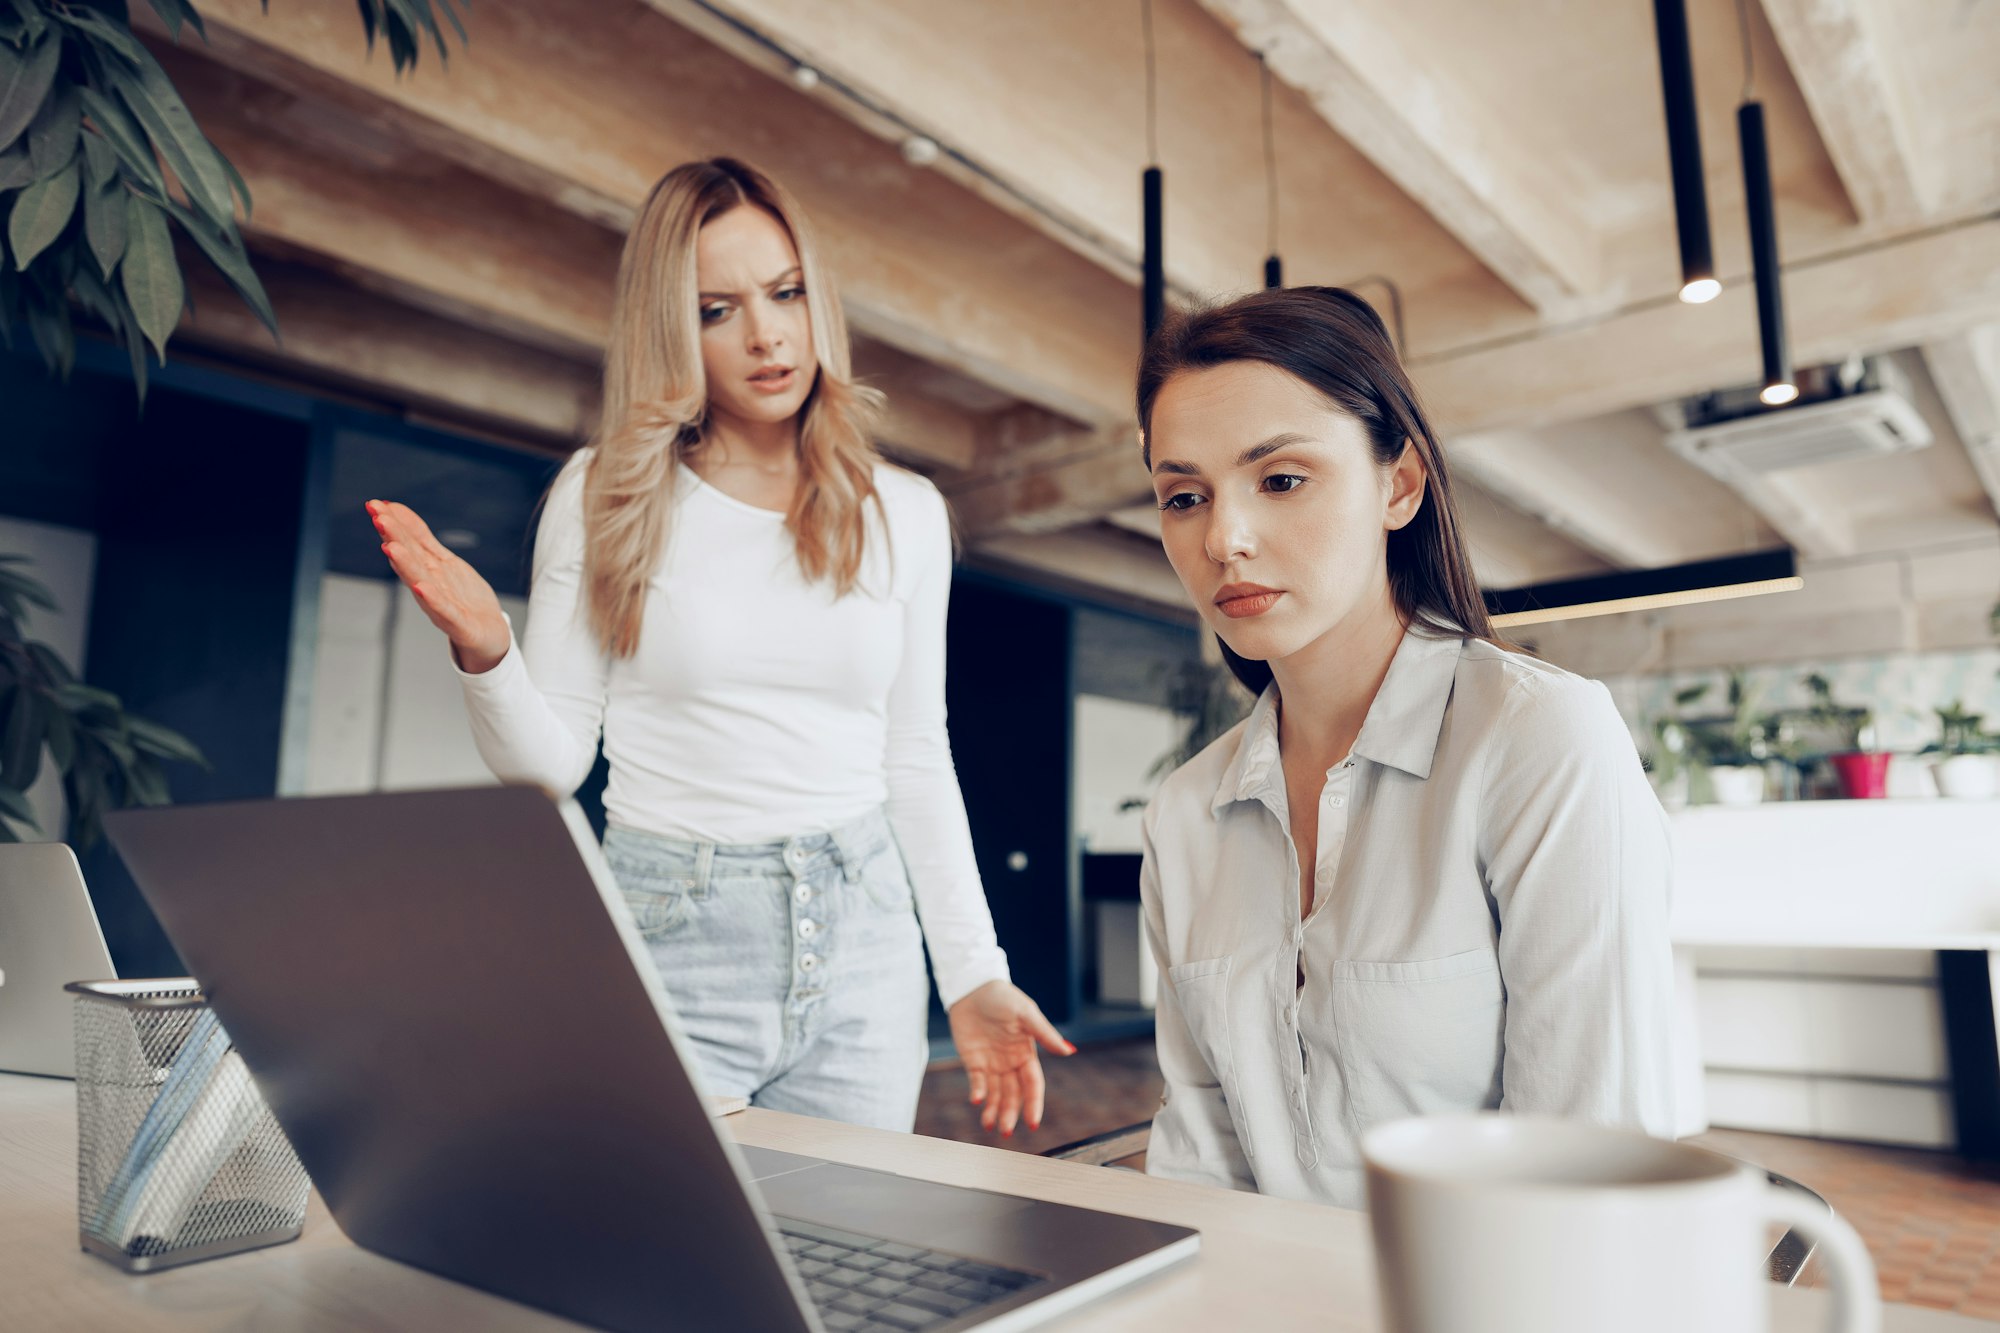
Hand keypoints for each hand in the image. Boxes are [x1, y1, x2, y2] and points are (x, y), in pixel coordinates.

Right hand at [366, 500, 510, 672]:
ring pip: (420, 582)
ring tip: (391, 547)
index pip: (409, 543)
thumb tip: (395, 510)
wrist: (488, 635)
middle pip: (410, 559)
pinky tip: (421, 587)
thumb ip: (420, 539)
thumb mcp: (443, 561)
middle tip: (378, 518)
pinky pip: (444, 610)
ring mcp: (442, 605)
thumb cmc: (463, 598)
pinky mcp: (458, 624)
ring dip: (405, 565)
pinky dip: (432, 599)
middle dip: (394, 538)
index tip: (376, 505)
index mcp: (427, 570)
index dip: (394, 524)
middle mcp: (429, 586)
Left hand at [946, 980, 1074, 1136]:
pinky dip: (977, 1093)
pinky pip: (976, 1081)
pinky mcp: (973, 1060)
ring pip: (995, 1093)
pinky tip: (977, 1101)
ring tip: (990, 1126)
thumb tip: (1069, 1051)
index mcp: (1027, 1053)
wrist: (973, 986)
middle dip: (1010, 1113)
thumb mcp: (1026, 1013)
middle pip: (1013, 1094)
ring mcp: (991, 1063)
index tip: (1033, 1123)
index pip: (1033, 1084)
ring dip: (994, 1110)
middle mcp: (1010, 1062)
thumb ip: (1045, 1034)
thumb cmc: (1003, 996)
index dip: (1034, 1103)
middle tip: (1006, 1131)